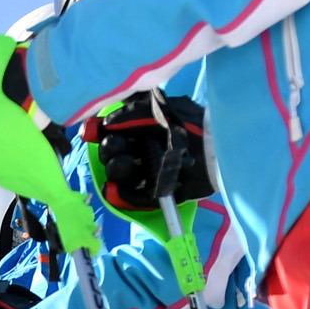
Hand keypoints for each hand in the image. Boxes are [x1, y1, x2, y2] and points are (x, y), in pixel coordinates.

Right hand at [82, 92, 211, 219]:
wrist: (218, 152)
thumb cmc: (193, 126)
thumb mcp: (166, 111)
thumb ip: (135, 114)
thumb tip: (107, 122)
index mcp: (141, 127)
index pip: (111, 130)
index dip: (98, 131)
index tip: (91, 131)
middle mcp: (141, 149)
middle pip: (111, 152)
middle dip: (109, 149)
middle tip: (117, 146)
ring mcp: (147, 172)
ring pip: (119, 174)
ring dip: (116, 170)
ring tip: (125, 167)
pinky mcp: (156, 192)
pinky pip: (133, 197)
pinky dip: (123, 195)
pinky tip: (115, 190)